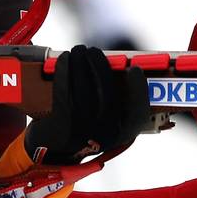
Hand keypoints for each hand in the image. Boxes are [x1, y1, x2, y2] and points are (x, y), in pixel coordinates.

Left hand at [24, 45, 149, 164]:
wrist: (57, 146)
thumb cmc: (87, 123)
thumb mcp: (108, 117)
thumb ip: (119, 95)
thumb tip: (117, 62)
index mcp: (122, 134)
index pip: (138, 115)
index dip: (139, 90)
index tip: (134, 69)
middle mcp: (104, 137)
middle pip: (108, 97)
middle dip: (101, 67)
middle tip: (94, 51)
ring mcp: (83, 133)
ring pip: (84, 91)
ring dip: (80, 64)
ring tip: (78, 50)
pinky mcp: (62, 126)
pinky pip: (64, 92)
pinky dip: (64, 72)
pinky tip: (64, 60)